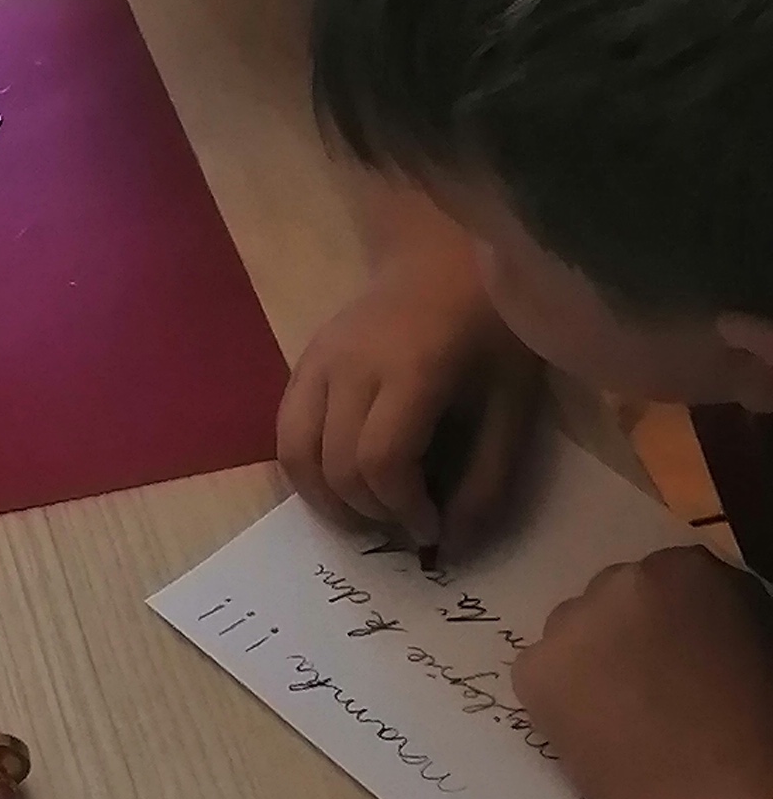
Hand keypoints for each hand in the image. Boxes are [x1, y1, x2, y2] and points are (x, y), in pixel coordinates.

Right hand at [277, 244, 544, 555]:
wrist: (444, 256)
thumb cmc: (491, 328)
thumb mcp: (512, 404)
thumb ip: (487, 478)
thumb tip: (451, 543)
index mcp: (411, 368)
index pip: (381, 460)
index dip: (403, 508)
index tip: (433, 527)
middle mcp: (351, 364)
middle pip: (335, 464)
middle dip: (369, 512)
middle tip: (405, 524)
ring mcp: (318, 360)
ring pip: (294, 452)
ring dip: (325, 499)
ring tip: (365, 515)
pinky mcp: (303, 361)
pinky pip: (287, 429)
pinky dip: (307, 470)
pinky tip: (342, 483)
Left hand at [513, 549, 772, 798]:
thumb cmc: (759, 732)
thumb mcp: (757, 643)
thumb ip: (719, 610)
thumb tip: (697, 615)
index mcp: (685, 568)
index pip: (673, 575)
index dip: (683, 619)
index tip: (692, 654)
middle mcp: (619, 582)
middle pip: (618, 596)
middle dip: (634, 632)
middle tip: (656, 685)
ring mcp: (570, 625)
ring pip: (578, 630)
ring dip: (595, 657)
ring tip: (626, 712)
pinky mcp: (533, 671)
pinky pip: (545, 669)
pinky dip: (563, 694)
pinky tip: (597, 730)